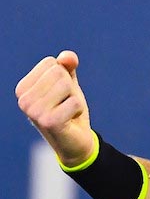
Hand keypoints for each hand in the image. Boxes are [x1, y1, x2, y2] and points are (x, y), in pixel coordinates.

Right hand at [15, 50, 93, 165]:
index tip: (59, 94)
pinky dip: (78, 109)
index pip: (50, 63)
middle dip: (70, 88)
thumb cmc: (68, 108)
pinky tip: (70, 120)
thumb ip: (67, 65)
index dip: (63, 76)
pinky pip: (75, 101)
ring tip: (66, 112)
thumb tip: (67, 57)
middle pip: (58, 73)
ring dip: (74, 98)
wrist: (75, 140)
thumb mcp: (68, 82)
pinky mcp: (48, 122)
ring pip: (67, 85)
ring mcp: (34, 112)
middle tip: (64, 104)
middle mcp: (23, 100)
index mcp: (22, 88)